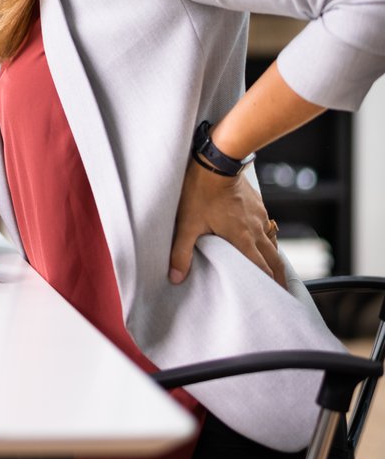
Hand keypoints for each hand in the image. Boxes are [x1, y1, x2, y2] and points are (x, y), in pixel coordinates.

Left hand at [170, 159, 285, 287]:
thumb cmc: (200, 191)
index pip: (261, 269)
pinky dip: (267, 238)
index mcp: (243, 238)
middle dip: (279, 277)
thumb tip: (175, 277)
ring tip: (274, 269)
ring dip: (274, 257)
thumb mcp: (187, 223)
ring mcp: (259, 215)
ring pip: (272, 242)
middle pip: (274, 259)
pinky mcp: (257, 203)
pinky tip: (261, 238)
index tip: (275, 298)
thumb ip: (181, 252)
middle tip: (282, 292)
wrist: (217, 160)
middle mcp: (256, 229)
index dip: (268, 285)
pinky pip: (267, 225)